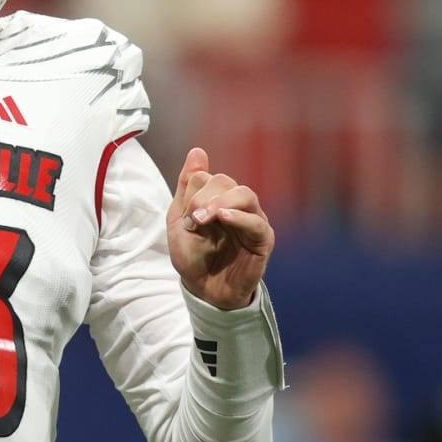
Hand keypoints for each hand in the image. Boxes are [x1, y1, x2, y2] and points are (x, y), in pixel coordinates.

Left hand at [167, 147, 273, 309]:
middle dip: (203, 198)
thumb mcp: (179, 220)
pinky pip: (255, 222)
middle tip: (193, 222)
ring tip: (204, 219)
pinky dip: (239, 217)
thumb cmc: (193, 256)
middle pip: (225, 181)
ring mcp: (252, 220)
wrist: (203, 290)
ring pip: (244, 194)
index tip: (186, 219)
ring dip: (220, 202)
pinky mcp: (262, 240)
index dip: (192, 194)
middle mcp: (237, 205)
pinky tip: (223, 218)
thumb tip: (197, 151)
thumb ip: (187, 187)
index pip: (207, 177)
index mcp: (217, 198)